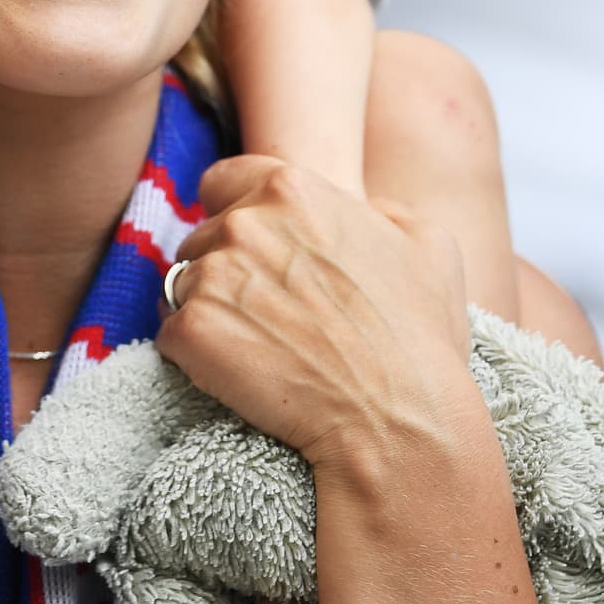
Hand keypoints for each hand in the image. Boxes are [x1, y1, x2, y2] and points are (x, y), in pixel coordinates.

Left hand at [156, 155, 470, 473]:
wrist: (398, 422)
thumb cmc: (419, 337)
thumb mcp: (430, 244)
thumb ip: (383, 208)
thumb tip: (362, 208)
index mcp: (291, 188)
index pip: (221, 181)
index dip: (233, 213)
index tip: (253, 248)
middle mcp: (243, 222)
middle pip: (203, 236)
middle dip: (228, 268)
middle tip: (272, 312)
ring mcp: (211, 276)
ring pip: (185, 285)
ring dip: (212, 310)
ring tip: (262, 347)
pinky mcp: (191, 332)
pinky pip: (173, 334)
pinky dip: (196, 355)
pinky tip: (241, 373)